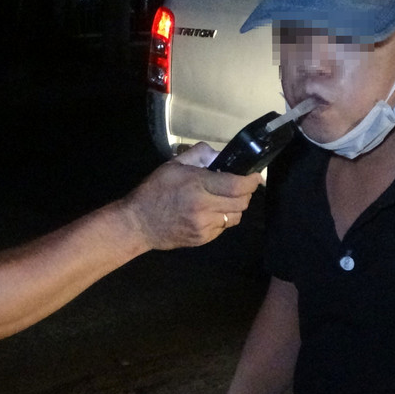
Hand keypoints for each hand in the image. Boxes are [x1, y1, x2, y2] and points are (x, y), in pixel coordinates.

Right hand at [123, 144, 260, 250]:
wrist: (138, 223)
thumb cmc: (155, 190)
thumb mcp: (173, 165)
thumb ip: (198, 155)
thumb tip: (218, 154)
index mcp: (197, 184)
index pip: (237, 185)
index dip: (252, 181)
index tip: (255, 176)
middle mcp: (204, 206)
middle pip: (241, 202)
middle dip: (246, 193)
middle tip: (241, 187)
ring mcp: (204, 225)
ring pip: (235, 216)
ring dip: (234, 207)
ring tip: (224, 200)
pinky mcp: (203, 238)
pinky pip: (223, 227)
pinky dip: (222, 219)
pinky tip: (210, 213)